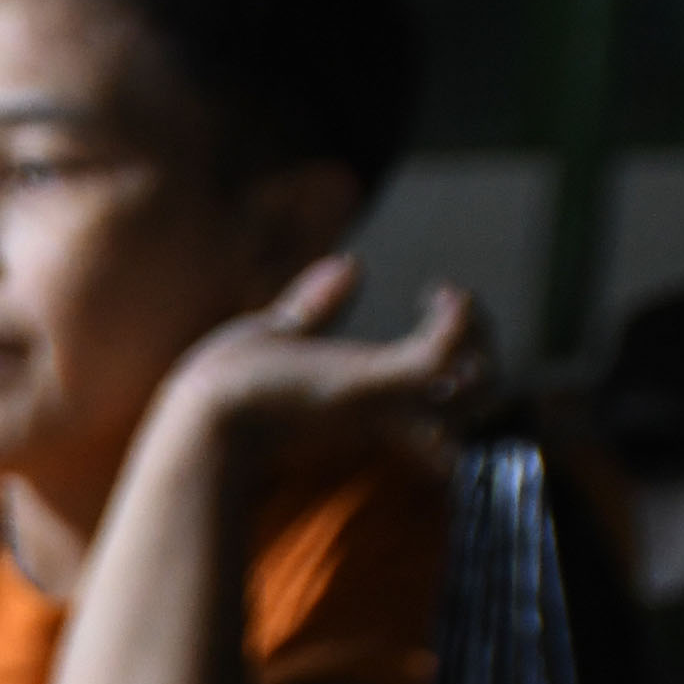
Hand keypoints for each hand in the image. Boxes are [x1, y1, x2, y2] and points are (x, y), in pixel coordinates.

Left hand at [163, 258, 488, 448]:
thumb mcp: (279, 336)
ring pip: (479, 382)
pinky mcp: (372, 385)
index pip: (446, 403)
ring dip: (479, 337)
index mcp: (370, 403)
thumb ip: (317, 308)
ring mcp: (385, 400)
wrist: (198, 419)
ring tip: (448, 300)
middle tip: (454, 310)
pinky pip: (445, 358)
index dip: (464, 364)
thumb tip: (353, 264)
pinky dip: (459, 322)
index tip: (442, 305)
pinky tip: (442, 292)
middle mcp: (388, 411)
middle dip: (485, 357)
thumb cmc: (223, 390)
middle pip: (476, 398)